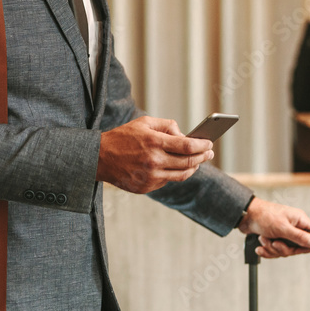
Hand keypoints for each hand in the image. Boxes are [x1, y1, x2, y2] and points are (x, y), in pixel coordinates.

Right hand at [97, 116, 214, 194]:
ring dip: (193, 168)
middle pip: (188, 162)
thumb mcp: (143, 123)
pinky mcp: (146, 188)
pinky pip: (167, 181)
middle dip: (203, 157)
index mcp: (154, 142)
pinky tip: (175, 167)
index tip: (210, 143)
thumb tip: (184, 135)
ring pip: (181, 175)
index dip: (202, 145)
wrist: (99, 158)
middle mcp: (154, 161)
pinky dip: (174, 173)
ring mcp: (150, 177)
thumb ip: (166, 125)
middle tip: (210, 152)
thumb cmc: (122, 137)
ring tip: (197, 161)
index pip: (187, 146)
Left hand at [237, 197, 309, 257]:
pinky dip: (267, 250)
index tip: (294, 248)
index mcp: (299, 220)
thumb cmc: (263, 215)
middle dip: (283, 248)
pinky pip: (275, 251)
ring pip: (285, 250)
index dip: (305, 246)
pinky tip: (260, 247)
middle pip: (297, 247)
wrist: (244, 215)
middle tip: (274, 243)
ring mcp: (283, 233)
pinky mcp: (274, 238)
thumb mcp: (283, 228)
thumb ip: (300, 237)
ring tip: (263, 239)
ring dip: (272, 248)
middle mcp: (293, 226)